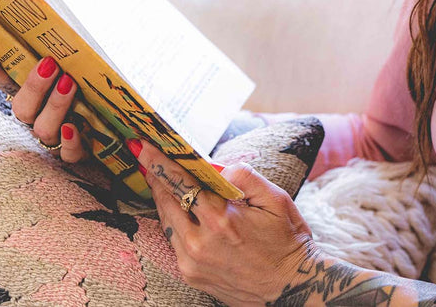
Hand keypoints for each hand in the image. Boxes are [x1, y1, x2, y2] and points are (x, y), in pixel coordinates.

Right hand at [0, 54, 87, 161]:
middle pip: (24, 111)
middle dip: (35, 87)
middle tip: (50, 64)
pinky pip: (69, 154)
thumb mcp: (60, 83)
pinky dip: (70, 142)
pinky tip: (71, 128)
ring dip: (56, 105)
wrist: (106, 135)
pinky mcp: (76, 154)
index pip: (6, 87)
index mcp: (28, 104)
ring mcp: (54, 141)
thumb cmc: (79, 103)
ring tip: (68, 82)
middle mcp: (36, 123)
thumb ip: (36, 68)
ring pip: (45, 130)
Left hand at [134, 140, 314, 305]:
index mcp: (222, 219)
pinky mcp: (190, 274)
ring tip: (160, 181)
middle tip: (147, 158)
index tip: (145, 148)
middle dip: (156, 178)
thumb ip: (247, 178)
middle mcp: (201, 242)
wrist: (290, 288)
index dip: (161, 164)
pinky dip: (174, 223)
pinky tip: (179, 211)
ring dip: (162, 199)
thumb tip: (217, 167)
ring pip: (166, 222)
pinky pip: (174, 241)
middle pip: (166, 201)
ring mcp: (192, 261)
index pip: (183, 183)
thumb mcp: (278, 201)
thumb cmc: (288, 241)